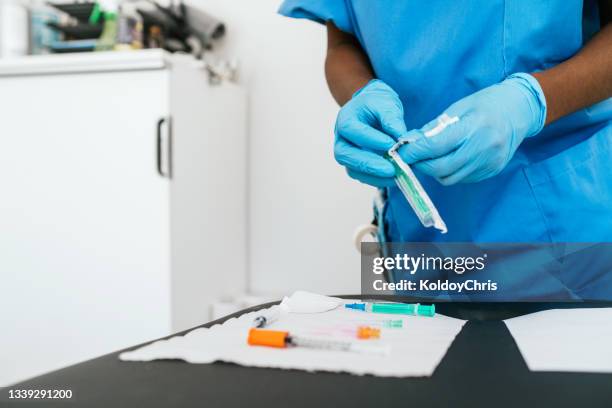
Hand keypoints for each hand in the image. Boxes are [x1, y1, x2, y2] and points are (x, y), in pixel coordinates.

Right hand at [334, 79, 407, 186]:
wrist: (374, 110)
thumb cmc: (377, 105)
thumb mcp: (386, 102)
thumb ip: (392, 118)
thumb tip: (401, 138)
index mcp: (345, 119)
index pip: (351, 130)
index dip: (370, 139)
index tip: (390, 144)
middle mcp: (341, 139)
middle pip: (345, 155)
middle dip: (368, 164)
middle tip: (391, 169)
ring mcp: (347, 154)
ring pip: (353, 170)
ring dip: (374, 176)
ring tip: (396, 175)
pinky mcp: (356, 165)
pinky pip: (362, 176)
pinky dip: (378, 179)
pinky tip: (395, 177)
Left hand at [399, 73, 546, 184]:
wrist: (519, 110)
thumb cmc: (485, 104)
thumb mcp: (457, 108)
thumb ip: (433, 128)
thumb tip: (409, 142)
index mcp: (474, 126)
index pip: (436, 146)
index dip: (414, 152)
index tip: (400, 153)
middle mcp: (484, 148)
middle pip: (441, 168)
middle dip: (422, 165)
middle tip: (413, 157)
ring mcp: (489, 162)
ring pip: (450, 178)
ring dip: (435, 171)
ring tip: (432, 157)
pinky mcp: (492, 171)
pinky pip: (462, 179)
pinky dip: (450, 172)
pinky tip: (451, 158)